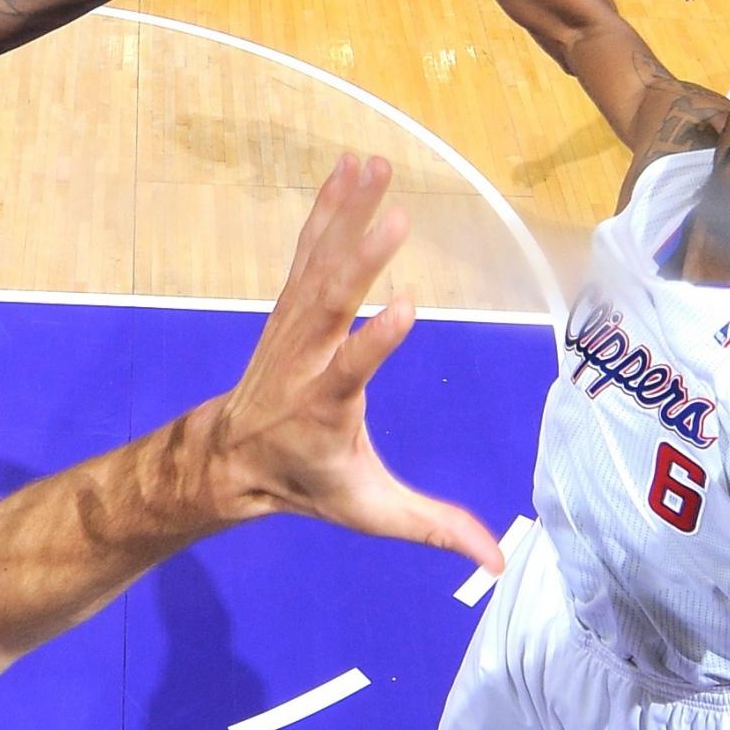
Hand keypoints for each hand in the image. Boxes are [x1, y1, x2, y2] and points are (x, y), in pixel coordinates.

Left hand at [195, 154, 503, 572]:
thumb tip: (498, 565)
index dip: (374, 344)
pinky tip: (351, 165)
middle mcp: (305, 359)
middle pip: (331, 305)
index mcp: (326, 409)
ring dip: (348, 213)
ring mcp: (294, 326)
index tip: (406, 307)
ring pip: (320, 263)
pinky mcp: (292, 304)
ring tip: (375, 164)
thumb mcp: (370, 513)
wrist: (231, 459)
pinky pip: (310, 249)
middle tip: (397, 216)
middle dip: (360, 261)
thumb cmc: (308, 485)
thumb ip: (434, 529)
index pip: (351, 373)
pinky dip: (329, 207)